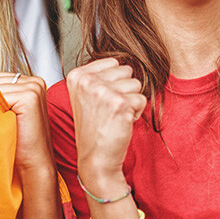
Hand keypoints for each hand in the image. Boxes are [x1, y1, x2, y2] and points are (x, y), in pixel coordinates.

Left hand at [0, 72, 55, 173]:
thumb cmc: (18, 139)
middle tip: (8, 121)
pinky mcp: (30, 97)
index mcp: (31, 83)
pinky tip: (12, 122)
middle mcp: (35, 82)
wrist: (31, 161)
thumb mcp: (3, 110)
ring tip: (10, 123)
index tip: (7, 115)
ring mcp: (35, 87)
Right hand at [66, 58, 145, 192]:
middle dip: (124, 90)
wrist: (96, 158)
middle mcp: (88, 81)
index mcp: (77, 75)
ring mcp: (103, 91)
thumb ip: (100, 75)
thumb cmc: (95, 127)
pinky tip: (121, 123)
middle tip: (110, 110)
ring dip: (131, 101)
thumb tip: (126, 59)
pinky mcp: (120, 104)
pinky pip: (142, 99)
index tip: (101, 101)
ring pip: (136, 84)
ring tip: (115, 116)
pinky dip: (136, 112)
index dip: (114, 82)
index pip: (114, 63)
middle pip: (127, 71)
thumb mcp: (87, 95)